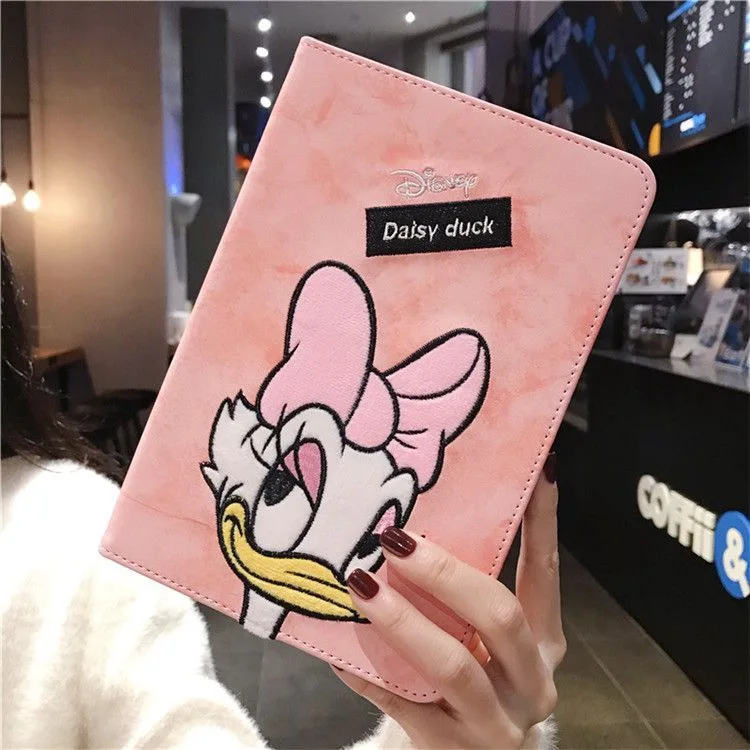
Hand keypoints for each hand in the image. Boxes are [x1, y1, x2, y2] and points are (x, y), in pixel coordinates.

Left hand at [335, 454, 565, 748]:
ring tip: (361, 584)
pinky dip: (367, 673)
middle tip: (396, 540)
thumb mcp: (483, 640)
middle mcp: (531, 682)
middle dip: (445, 573)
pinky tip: (337, 650)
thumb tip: (415, 524)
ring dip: (403, 620)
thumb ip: (464, 597)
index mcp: (543, 641)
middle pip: (499, 616)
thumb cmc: (472, 683)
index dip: (542, 522)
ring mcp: (496, 723)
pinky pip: (403, 704)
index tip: (540, 471)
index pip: (545, 572)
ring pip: (453, 664)